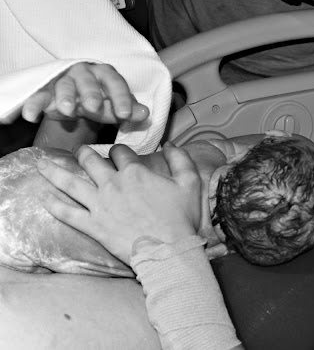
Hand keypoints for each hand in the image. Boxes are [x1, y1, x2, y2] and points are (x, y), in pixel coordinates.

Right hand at [22, 62, 148, 123]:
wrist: (76, 100)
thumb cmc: (101, 101)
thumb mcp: (115, 107)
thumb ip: (130, 110)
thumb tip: (145, 113)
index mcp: (105, 74)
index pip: (116, 83)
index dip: (121, 98)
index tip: (126, 115)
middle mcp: (84, 73)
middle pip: (88, 81)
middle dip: (91, 94)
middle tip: (93, 107)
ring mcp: (63, 81)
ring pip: (63, 85)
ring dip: (64, 97)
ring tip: (66, 110)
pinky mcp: (45, 91)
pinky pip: (38, 96)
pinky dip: (33, 104)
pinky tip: (31, 116)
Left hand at [37, 143, 201, 264]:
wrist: (168, 250)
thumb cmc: (181, 218)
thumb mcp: (190, 183)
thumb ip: (181, 159)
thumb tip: (170, 143)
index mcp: (135, 172)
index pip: (120, 152)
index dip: (119, 150)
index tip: (119, 153)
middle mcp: (112, 184)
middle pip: (90, 161)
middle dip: (83, 153)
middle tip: (78, 151)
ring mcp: (99, 205)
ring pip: (70, 183)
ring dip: (55, 172)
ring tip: (42, 164)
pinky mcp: (92, 225)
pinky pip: (67, 213)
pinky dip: (53, 205)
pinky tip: (42, 198)